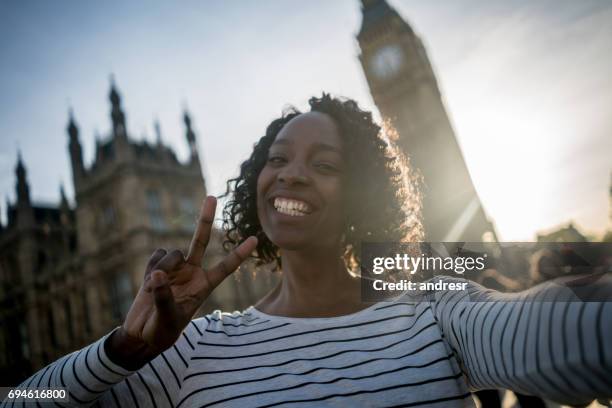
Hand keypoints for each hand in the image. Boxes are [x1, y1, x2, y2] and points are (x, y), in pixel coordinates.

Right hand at [105, 196, 256, 368]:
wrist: (141, 334)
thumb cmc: (161, 332)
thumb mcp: (167, 320)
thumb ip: (164, 297)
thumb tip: (158, 273)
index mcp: (204, 286)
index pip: (226, 267)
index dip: (240, 253)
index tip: (256, 239)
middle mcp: (192, 273)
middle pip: (202, 240)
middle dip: (205, 218)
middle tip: (211, 196)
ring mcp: (175, 269)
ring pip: (173, 252)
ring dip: (165, 266)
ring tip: (156, 289)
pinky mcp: (156, 268)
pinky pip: (156, 255)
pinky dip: (151, 267)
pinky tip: (148, 283)